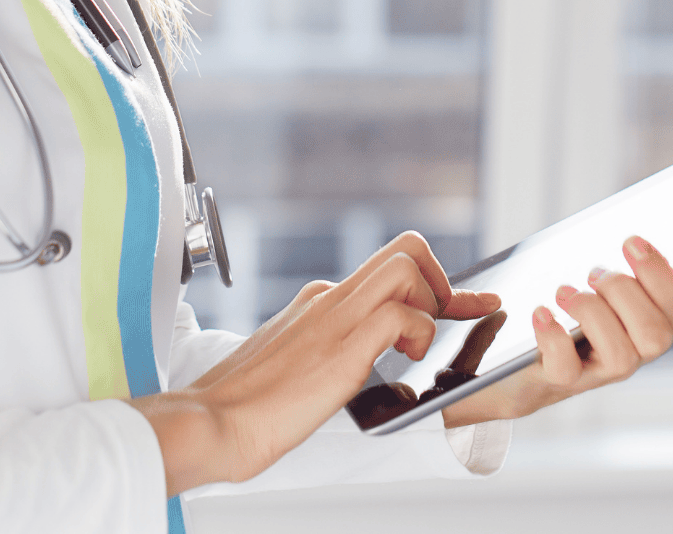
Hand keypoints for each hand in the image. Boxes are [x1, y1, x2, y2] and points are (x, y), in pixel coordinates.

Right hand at [130, 231, 498, 494]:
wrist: (211, 422)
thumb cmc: (243, 408)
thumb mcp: (289, 365)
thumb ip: (317, 352)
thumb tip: (349, 361)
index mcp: (317, 303)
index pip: (385, 270)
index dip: (433, 284)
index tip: (461, 303)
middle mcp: (328, 299)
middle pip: (404, 249)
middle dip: (442, 280)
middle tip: (450, 319)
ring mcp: (334, 318)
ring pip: (407, 266)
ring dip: (431, 301)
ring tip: (417, 346)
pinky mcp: (342, 347)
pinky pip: (403, 317)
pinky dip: (420, 334)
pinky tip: (406, 362)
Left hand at [439, 238, 672, 427]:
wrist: (494, 363)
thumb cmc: (556, 317)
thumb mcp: (600, 287)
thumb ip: (646, 269)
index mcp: (641, 325)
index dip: (665, 278)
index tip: (633, 241)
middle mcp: (626, 353)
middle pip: (658, 336)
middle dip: (629, 293)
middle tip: (596, 270)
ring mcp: (592, 372)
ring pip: (624, 357)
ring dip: (597, 314)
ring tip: (565, 290)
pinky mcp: (553, 383)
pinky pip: (566, 369)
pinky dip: (555, 337)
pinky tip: (540, 313)